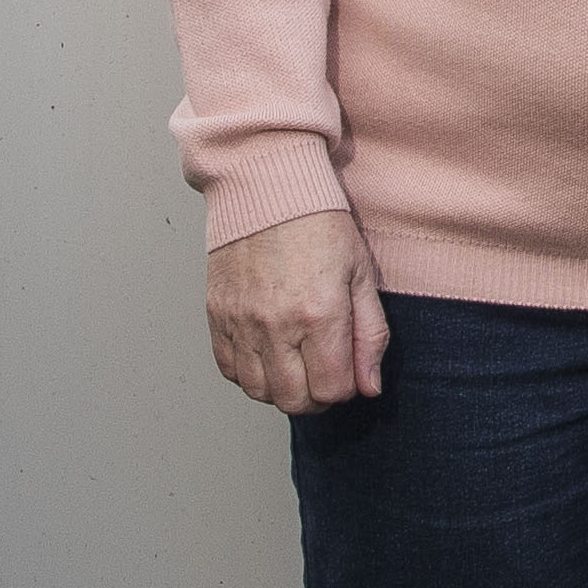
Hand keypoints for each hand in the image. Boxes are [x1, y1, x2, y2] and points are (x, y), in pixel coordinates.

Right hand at [205, 209, 390, 411]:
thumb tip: (369, 387)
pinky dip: (249, 372)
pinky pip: (228, 368)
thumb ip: (370, 335)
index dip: (345, 389)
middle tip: (323, 372)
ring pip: (258, 391)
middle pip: (293, 400)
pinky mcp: (217, 314)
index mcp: (320, 314)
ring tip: (295, 362)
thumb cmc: (319, 223)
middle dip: (315, 396)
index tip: (347, 369)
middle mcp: (276, 324)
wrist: (267, 187)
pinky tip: (267, 352)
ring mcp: (241, 321)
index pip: (331, 390)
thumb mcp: (362, 274)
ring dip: (281, 388)